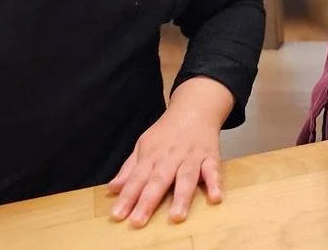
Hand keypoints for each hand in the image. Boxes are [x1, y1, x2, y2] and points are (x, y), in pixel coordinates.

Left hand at [108, 77, 232, 226]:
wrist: (195, 107)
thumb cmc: (167, 132)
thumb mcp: (144, 145)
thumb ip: (129, 169)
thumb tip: (112, 188)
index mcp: (152, 154)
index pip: (137, 177)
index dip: (127, 196)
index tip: (118, 215)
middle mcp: (170, 156)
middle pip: (158, 180)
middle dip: (148, 201)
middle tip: (138, 221)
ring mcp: (191, 156)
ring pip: (186, 177)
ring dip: (181, 196)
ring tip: (176, 217)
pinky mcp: (211, 156)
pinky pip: (213, 170)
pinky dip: (215, 183)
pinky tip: (215, 197)